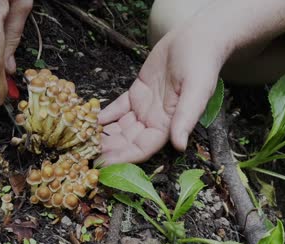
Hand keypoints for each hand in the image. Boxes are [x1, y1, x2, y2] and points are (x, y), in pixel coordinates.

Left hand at [98, 28, 227, 164]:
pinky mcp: (137, 92)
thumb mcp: (197, 91)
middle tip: (85, 152)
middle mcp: (154, 120)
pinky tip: (89, 119)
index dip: (123, 157)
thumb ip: (186, 118)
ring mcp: (144, 107)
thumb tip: (179, 145)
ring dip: (104, 134)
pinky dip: (104, 114)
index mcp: (168, 125)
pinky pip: (118, 108)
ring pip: (120, 127)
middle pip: (127, 141)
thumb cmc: (201, 64)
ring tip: (82, 138)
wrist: (196, 39)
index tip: (103, 164)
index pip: (142, 148)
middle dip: (108, 148)